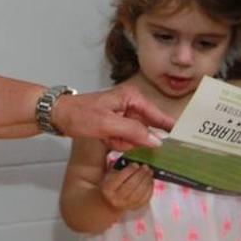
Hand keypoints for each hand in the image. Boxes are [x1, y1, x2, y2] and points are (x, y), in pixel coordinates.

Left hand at [51, 84, 173, 151]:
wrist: (57, 115)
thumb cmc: (79, 114)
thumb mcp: (107, 123)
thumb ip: (133, 131)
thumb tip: (156, 141)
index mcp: (132, 98)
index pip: (158, 116)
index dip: (169, 128)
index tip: (183, 141)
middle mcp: (131, 105)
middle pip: (146, 130)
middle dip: (133, 139)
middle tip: (117, 139)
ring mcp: (123, 115)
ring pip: (135, 138)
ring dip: (122, 142)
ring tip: (106, 137)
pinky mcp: (116, 125)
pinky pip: (124, 140)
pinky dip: (116, 143)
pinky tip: (104, 138)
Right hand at [100, 162, 154, 211]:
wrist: (110, 203)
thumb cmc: (111, 185)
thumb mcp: (109, 175)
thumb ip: (118, 168)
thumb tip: (132, 158)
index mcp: (108, 188)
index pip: (119, 178)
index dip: (129, 171)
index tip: (136, 164)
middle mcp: (116, 198)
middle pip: (131, 186)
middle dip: (140, 175)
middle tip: (145, 167)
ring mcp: (126, 204)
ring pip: (139, 193)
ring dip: (146, 181)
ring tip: (150, 172)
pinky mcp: (135, 207)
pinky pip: (145, 198)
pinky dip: (150, 188)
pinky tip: (151, 180)